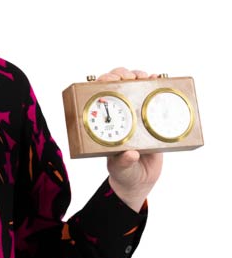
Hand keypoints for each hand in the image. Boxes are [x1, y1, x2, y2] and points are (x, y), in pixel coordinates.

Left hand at [97, 67, 163, 211]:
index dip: (102, 84)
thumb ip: (123, 162)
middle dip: (121, 75)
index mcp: (105, 124)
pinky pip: (154, 101)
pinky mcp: (152, 121)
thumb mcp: (120, 168)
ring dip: (140, 78)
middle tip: (129, 77)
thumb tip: (130, 154)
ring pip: (136, 90)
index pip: (99, 97)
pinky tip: (159, 81)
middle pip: (117, 87)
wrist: (139, 182)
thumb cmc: (123, 173)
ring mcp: (136, 116)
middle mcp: (120, 117)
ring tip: (145, 76)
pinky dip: (157, 89)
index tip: (110, 80)